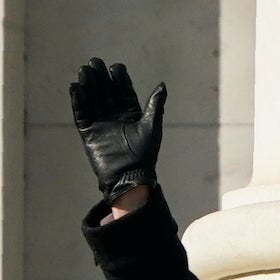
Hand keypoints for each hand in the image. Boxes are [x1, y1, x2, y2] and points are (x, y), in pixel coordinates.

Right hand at [70, 58, 166, 204]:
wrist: (129, 176)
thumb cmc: (145, 153)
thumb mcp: (152, 126)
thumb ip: (155, 105)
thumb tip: (162, 85)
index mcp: (132, 116)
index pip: (124, 93)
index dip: (120, 80)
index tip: (116, 67)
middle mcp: (115, 117)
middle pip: (106, 93)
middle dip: (101, 78)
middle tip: (95, 62)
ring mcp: (101, 124)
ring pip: (93, 100)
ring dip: (89, 85)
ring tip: (85, 70)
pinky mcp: (88, 132)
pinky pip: (81, 113)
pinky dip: (78, 101)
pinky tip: (76, 87)